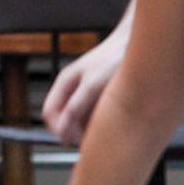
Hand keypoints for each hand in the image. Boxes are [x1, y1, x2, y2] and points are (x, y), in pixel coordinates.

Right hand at [42, 28, 124, 145]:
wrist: (134, 43)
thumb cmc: (113, 60)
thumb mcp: (93, 86)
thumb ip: (76, 107)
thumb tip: (61, 129)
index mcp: (64, 83)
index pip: (49, 113)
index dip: (58, 129)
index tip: (73, 141)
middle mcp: (72, 87)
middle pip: (63, 117)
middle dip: (74, 130)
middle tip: (92, 139)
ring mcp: (85, 89)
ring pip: (79, 116)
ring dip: (88, 125)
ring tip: (107, 126)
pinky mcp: (99, 92)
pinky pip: (93, 111)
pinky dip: (100, 118)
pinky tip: (115, 118)